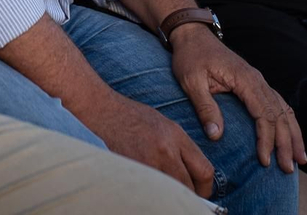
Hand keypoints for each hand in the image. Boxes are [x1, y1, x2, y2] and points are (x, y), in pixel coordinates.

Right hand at [84, 90, 216, 196]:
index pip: (204, 171)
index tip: (201, 193)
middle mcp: (165, 149)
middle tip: (184, 198)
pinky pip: (149, 188)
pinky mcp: (130, 168)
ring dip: (169, 193)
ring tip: (164, 191)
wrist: (102, 109)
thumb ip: (180, 148)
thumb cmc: (132, 116)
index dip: (205, 188)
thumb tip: (193, 175)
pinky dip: (151, 191)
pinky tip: (147, 186)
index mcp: (176, 136)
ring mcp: (147, 161)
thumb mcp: (164, 125)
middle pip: (187, 186)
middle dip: (189, 195)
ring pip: (168, 190)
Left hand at [168, 23, 304, 172]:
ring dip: (293, 135)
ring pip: (284, 110)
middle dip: (286, 143)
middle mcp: (258, 80)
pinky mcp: (256, 84)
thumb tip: (216, 136)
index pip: (264, 114)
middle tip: (287, 168)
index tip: (264, 160)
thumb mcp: (191, 81)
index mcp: (245, 80)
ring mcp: (259, 81)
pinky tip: (292, 136)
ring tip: (300, 159)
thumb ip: (205, 107)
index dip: (267, 139)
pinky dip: (288, 121)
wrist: (193, 35)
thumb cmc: (191, 57)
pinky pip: (278, 104)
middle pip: (279, 115)